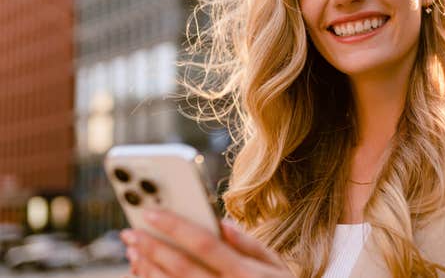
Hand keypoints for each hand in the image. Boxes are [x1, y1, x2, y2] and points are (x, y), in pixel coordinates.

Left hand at [120, 210, 293, 277]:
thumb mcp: (275, 266)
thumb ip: (249, 244)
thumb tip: (221, 223)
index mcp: (245, 273)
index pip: (205, 244)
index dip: (175, 226)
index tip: (151, 212)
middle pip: (181, 266)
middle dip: (152, 247)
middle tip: (129, 232)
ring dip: (147, 268)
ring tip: (133, 250)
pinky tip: (144, 272)